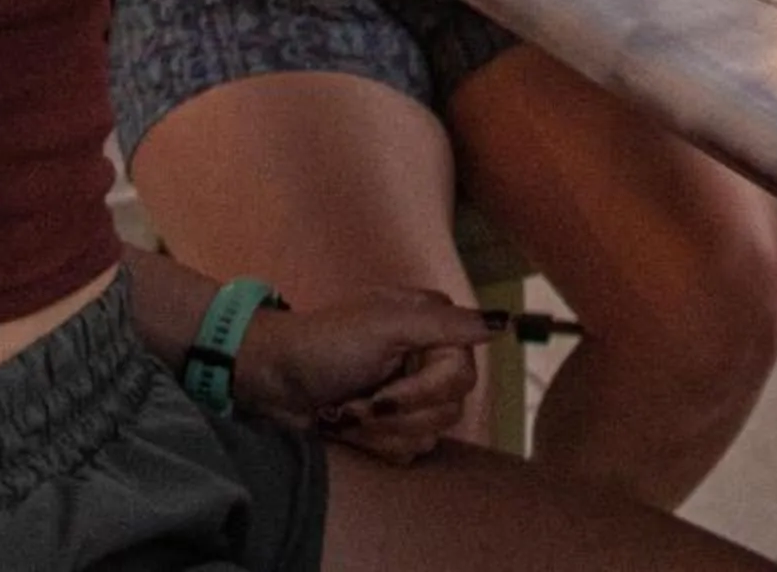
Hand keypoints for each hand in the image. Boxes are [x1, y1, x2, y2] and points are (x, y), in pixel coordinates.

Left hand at [236, 291, 493, 464]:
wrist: (274, 379)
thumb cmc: (326, 342)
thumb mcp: (385, 324)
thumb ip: (445, 323)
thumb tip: (503, 324)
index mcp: (434, 327)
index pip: (463, 373)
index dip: (424, 391)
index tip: (383, 391)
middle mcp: (429, 360)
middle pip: (449, 409)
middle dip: (394, 414)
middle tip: (357, 403)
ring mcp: (410, 397)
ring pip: (428, 436)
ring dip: (379, 432)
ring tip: (346, 413)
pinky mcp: (391, 428)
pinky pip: (407, 453)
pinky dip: (373, 446)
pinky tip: (348, 427)